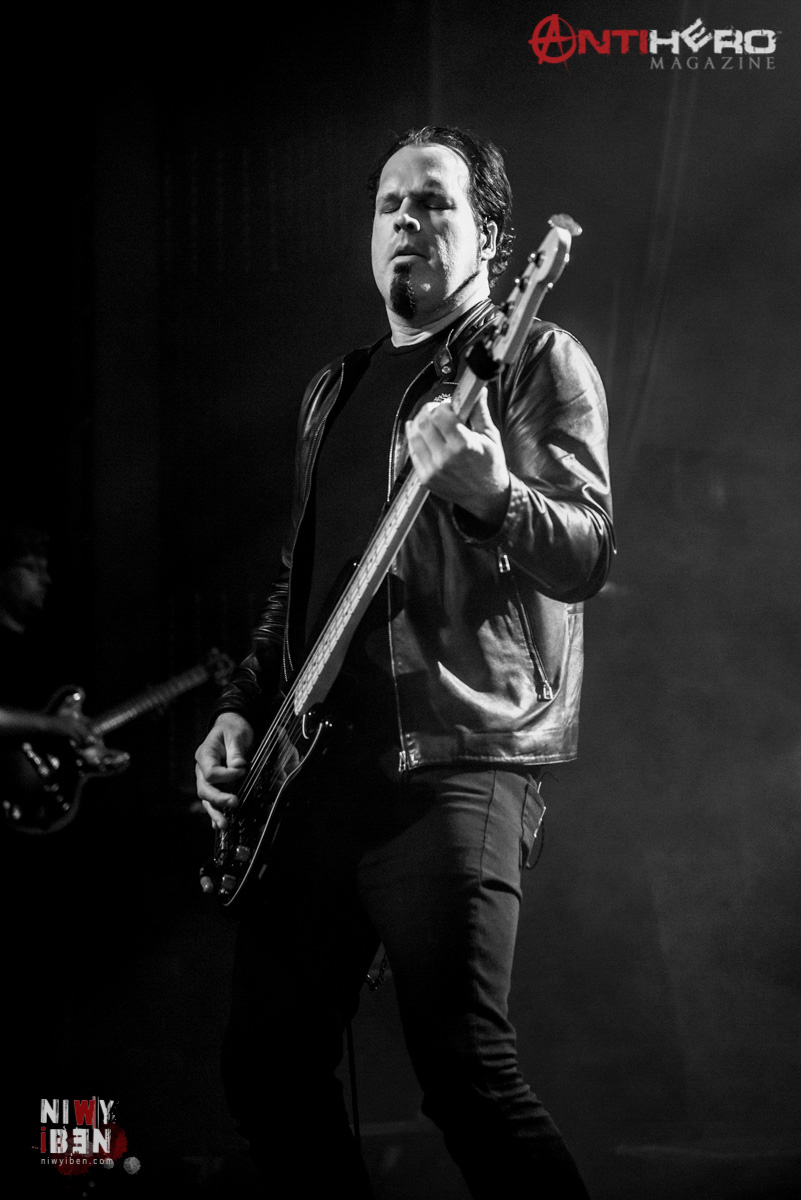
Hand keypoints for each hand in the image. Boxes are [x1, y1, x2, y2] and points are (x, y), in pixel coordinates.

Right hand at [195, 712, 253, 829]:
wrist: (231, 727)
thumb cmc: (233, 729)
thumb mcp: (236, 734)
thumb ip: (236, 750)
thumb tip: (238, 766)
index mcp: (205, 754)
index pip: (211, 772)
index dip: (227, 775)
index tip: (243, 770)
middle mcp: (201, 769)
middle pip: (205, 788)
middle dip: (219, 798)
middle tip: (235, 802)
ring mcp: (206, 779)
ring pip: (207, 799)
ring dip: (216, 812)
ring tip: (225, 825)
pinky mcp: (215, 785)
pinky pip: (212, 801)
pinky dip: (216, 813)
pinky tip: (219, 826)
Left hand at [405, 390, 510, 528]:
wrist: (487, 497)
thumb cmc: (491, 466)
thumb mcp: (490, 436)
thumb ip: (479, 412)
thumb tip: (478, 391)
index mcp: (463, 445)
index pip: (439, 414)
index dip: (442, 406)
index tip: (449, 407)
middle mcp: (445, 458)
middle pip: (423, 423)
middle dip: (428, 412)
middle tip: (437, 412)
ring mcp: (433, 470)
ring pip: (413, 436)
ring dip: (419, 424)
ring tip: (430, 422)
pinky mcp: (425, 478)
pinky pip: (412, 452)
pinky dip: (415, 440)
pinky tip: (423, 435)